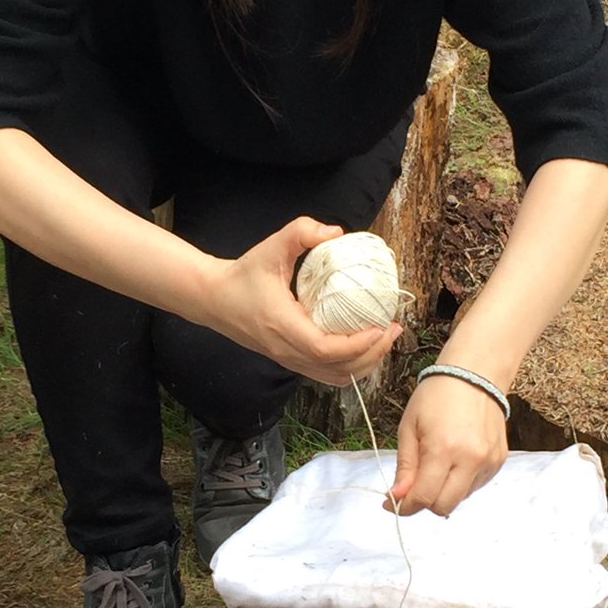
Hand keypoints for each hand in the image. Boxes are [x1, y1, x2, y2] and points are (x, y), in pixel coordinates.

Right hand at [205, 217, 400, 385]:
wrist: (214, 299)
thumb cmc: (243, 274)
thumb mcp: (271, 246)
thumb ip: (301, 231)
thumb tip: (336, 232)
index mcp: (283, 326)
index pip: (324, 348)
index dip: (357, 344)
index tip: (379, 327)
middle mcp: (286, 350)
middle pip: (337, 368)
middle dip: (372, 354)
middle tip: (393, 329)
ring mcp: (288, 360)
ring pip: (334, 376)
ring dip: (364, 363)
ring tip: (384, 340)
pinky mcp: (290, 361)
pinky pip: (326, 374)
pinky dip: (349, 367)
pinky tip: (363, 348)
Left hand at [387, 373, 508, 515]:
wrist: (474, 375)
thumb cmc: (436, 397)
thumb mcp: (409, 428)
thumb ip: (405, 467)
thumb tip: (397, 498)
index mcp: (443, 449)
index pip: (423, 497)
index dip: (404, 506)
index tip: (390, 504)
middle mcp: (470, 460)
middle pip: (444, 507)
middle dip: (424, 502)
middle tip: (413, 487)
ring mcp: (488, 462)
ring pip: (460, 499)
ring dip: (443, 492)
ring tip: (436, 465)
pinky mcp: (498, 461)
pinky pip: (475, 486)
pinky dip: (460, 483)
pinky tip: (454, 461)